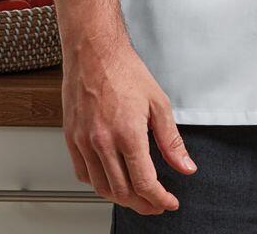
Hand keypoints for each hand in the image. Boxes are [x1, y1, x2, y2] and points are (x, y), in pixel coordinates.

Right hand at [60, 29, 196, 214]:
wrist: (94, 51)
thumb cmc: (124, 70)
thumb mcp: (158, 103)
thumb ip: (172, 140)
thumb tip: (185, 166)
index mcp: (127, 133)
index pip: (144, 183)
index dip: (159, 199)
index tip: (168, 202)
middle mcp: (102, 142)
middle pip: (122, 192)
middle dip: (143, 204)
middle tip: (156, 203)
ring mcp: (83, 141)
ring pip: (101, 187)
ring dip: (121, 198)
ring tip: (137, 195)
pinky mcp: (71, 138)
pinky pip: (83, 173)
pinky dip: (99, 183)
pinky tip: (111, 178)